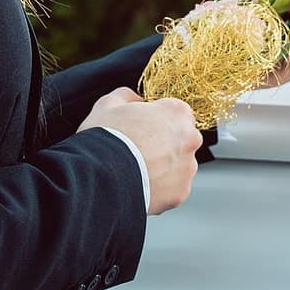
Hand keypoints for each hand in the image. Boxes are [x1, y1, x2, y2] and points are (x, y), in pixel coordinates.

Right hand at [77, 88, 201, 215]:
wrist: (99, 177)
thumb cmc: (105, 138)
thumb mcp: (108, 104)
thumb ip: (127, 96)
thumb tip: (133, 99)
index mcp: (177, 113)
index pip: (174, 112)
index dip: (156, 118)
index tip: (141, 126)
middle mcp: (189, 140)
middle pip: (180, 139)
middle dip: (163, 144)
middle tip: (137, 149)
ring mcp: (187, 169)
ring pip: (177, 166)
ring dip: (162, 167)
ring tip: (135, 169)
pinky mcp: (179, 193)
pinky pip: (171, 188)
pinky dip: (159, 187)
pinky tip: (138, 183)